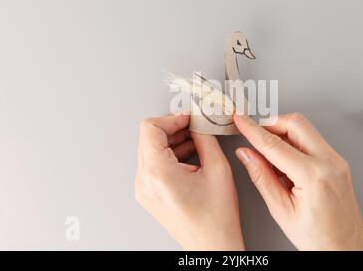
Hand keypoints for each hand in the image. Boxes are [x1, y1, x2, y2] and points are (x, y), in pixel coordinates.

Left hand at [136, 114, 243, 249]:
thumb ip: (206, 138)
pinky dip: (171, 155)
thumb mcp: (218, 169)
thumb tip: (200, 121)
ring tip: (197, 141)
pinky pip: (155, 165)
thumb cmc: (216, 219)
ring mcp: (144, 189)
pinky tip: (191, 155)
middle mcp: (145, 182)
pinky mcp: (149, 194)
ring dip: (173, 141)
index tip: (189, 117)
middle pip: (150, 138)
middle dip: (174, 128)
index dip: (172, 118)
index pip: (150, 128)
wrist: (213, 246)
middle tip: (196, 126)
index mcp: (157, 173)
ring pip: (152, 150)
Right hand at [234, 114, 362, 250]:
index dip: (253, 130)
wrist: (345, 247)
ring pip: (305, 129)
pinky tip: (284, 161)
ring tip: (268, 155)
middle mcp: (329, 162)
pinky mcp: (337, 161)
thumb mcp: (281, 210)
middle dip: (270, 123)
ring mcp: (336, 160)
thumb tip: (246, 155)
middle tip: (253, 133)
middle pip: (295, 123)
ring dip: (282, 133)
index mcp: (314, 176)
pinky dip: (294, 142)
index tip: (241, 121)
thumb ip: (261, 177)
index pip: (275, 144)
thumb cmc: (319, 237)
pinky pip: (312, 140)